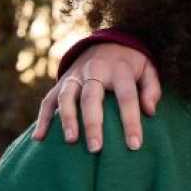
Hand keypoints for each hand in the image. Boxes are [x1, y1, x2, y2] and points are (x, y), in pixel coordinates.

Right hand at [32, 43, 161, 151]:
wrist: (106, 41)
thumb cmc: (131, 64)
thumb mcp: (148, 69)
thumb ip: (152, 88)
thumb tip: (150, 112)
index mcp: (120, 69)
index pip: (127, 97)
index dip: (131, 121)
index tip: (134, 145)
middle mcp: (95, 70)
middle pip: (92, 97)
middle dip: (93, 124)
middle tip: (96, 149)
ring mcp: (75, 75)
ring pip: (66, 97)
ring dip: (67, 119)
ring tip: (70, 141)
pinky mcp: (61, 81)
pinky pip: (48, 100)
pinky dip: (43, 118)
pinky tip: (39, 138)